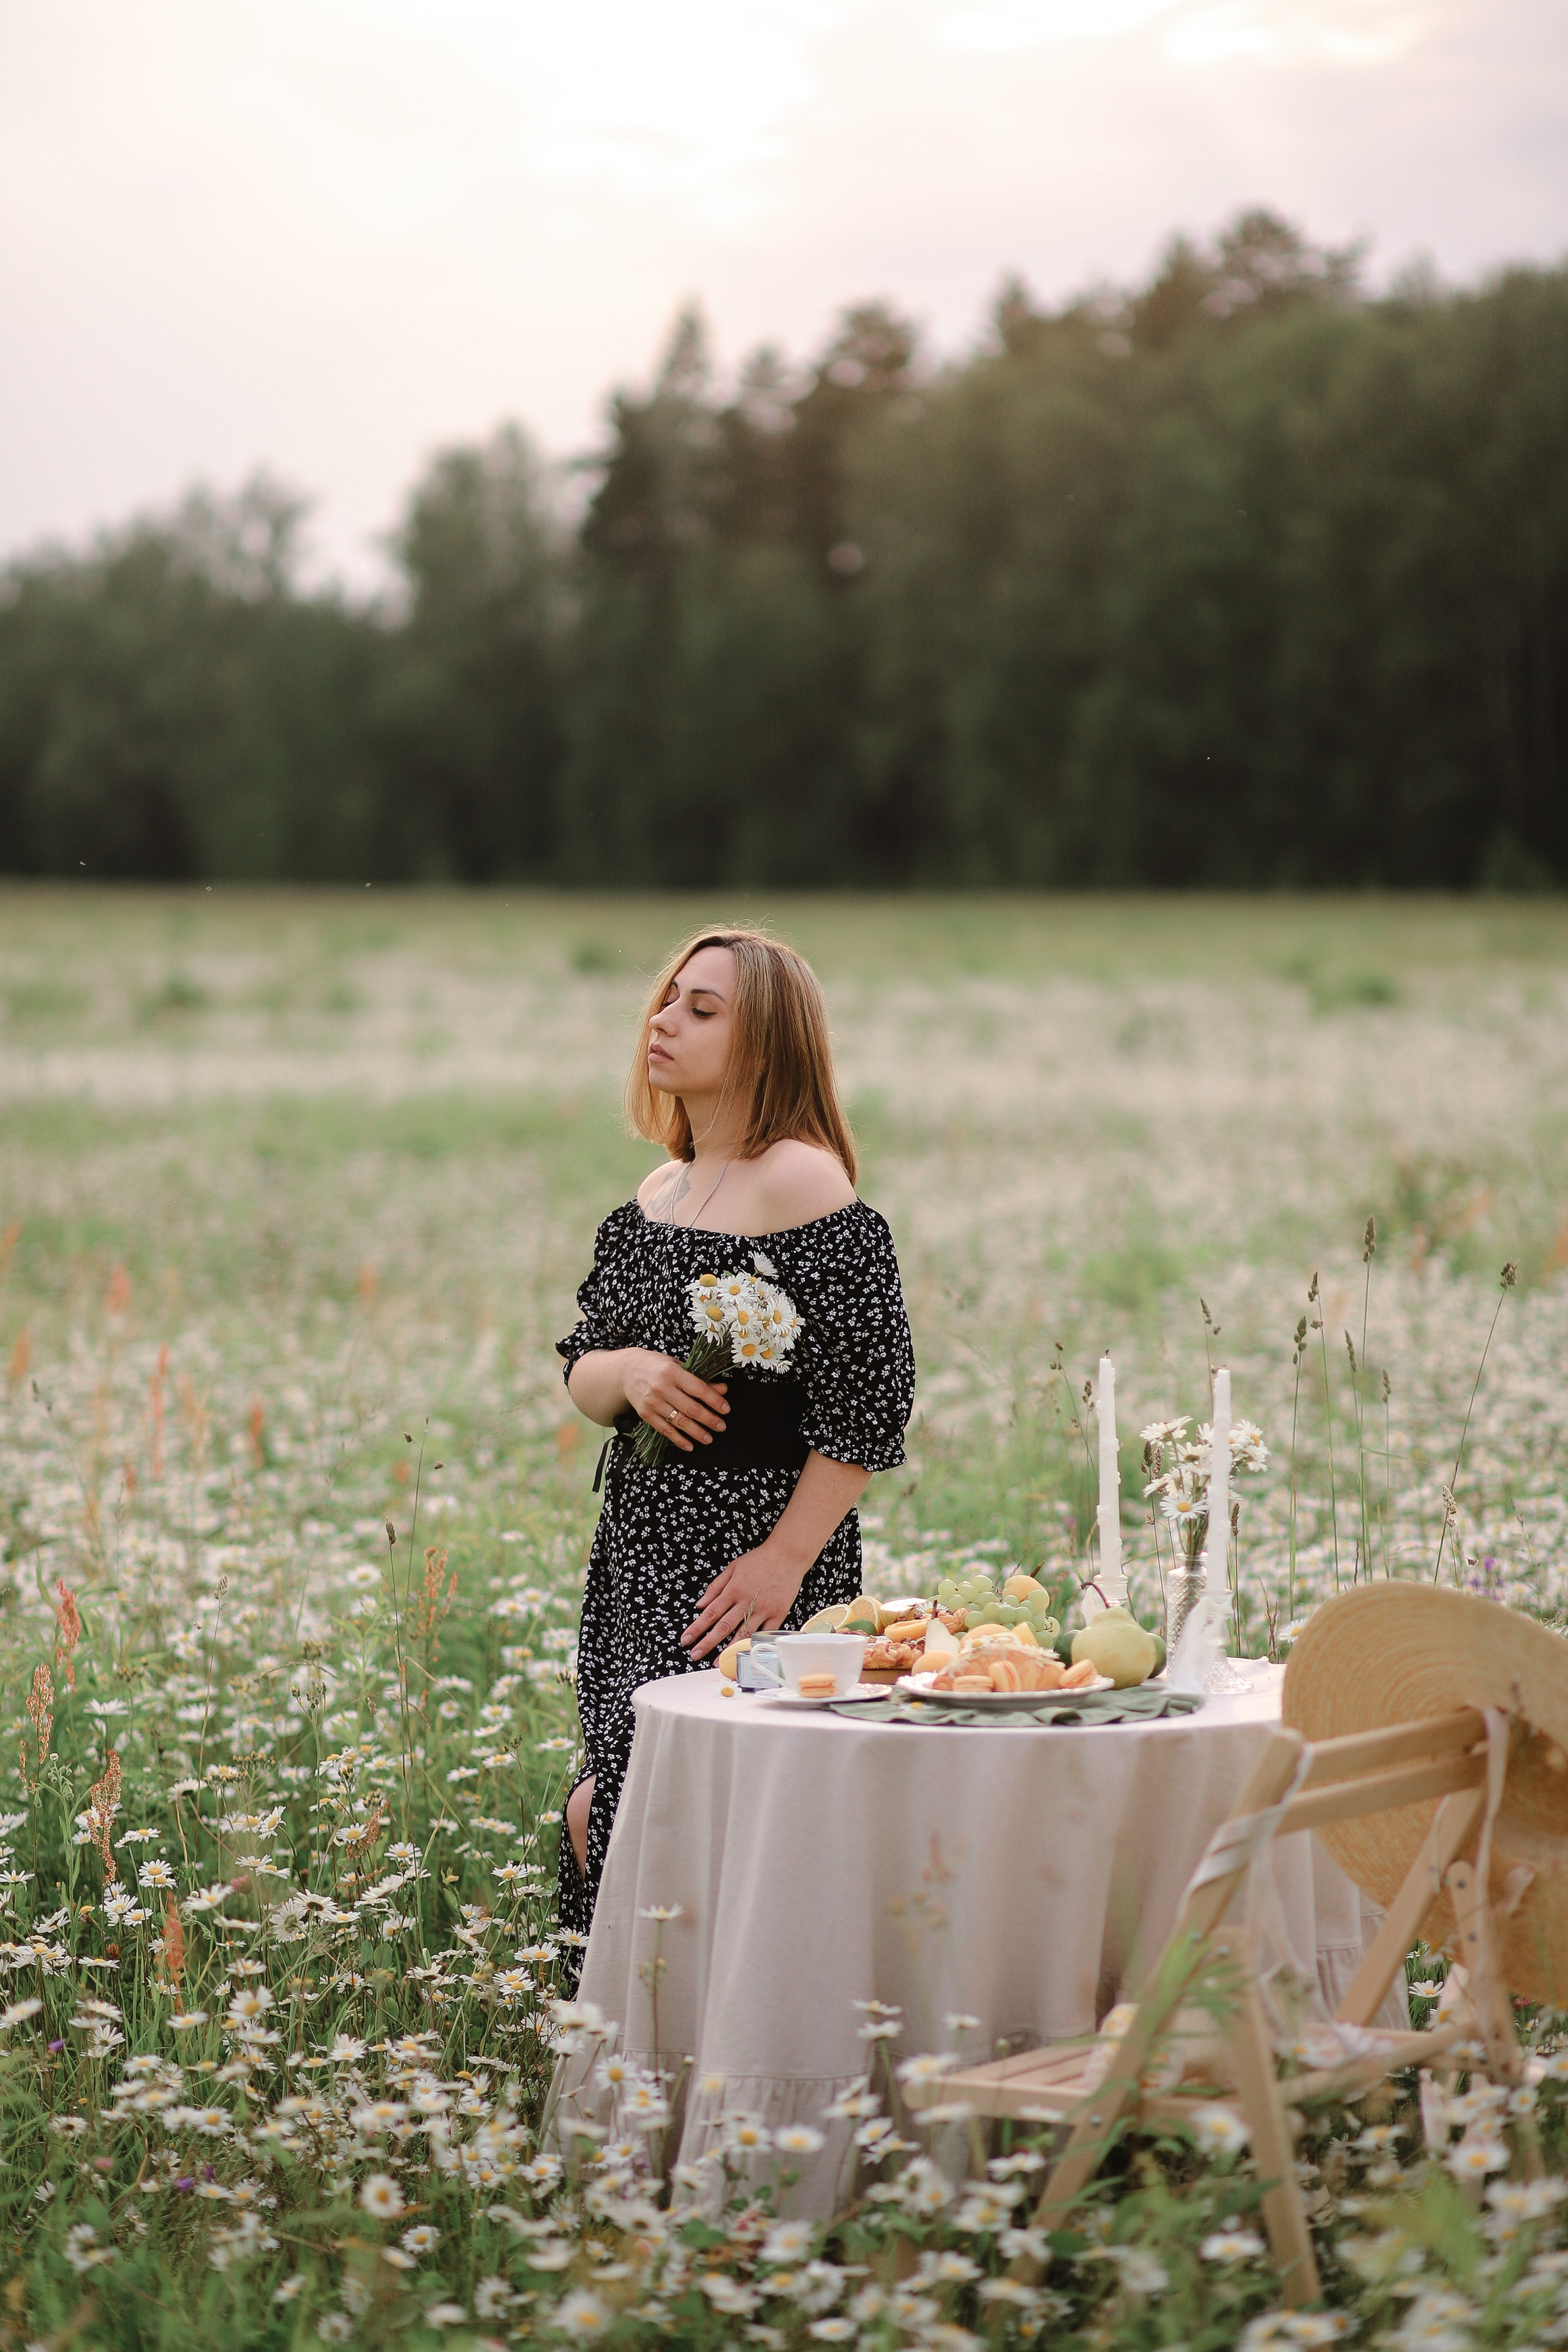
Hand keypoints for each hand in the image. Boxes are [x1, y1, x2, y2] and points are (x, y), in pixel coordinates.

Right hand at [621, 1348, 727, 1452]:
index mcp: (673, 1372)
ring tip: (708, 1438)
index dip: (714, 1401)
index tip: (725, 1409)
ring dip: (696, 1432)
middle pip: (691, 1408)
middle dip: (709, 1420)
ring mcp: (653, 1402)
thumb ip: (700, 1379)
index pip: (699, 1389)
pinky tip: (689, 1445)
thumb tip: (722, 1389)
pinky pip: (665, 1430)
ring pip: (679, 1422)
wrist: (627, 1371)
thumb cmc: (656, 1366)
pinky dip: (678, 1440)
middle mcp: (662, 1388)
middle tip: (721, 1426)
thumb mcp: (678, 1366)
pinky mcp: (645, 1414)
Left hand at [682, 1541, 808, 1658]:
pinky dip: (754, 1643)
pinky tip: (745, 1652)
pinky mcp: (777, 1613)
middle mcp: (746, 1601)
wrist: (787, 1555)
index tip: (686, 1639)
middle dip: (707, 1643)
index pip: (710, 1613)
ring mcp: (763, 1609)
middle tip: (695, 1655)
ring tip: (717, 1662)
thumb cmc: (759, 1559)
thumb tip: (700, 1604)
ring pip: (743, 1634)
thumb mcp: (732, 1568)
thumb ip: (715, 1587)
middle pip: (723, 1627)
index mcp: (733, 1589)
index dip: (697, 1627)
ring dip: (728, 1650)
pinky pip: (764, 1633)